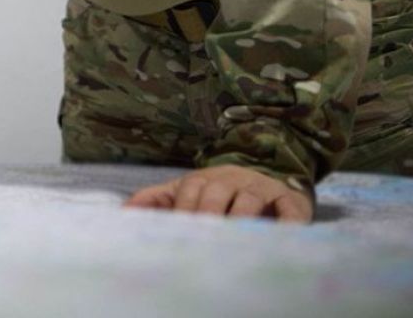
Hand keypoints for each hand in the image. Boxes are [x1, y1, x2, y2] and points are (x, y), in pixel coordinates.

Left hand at [124, 165, 312, 222]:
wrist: (266, 175)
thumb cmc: (218, 192)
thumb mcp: (184, 191)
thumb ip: (154, 200)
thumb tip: (122, 212)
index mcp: (202, 180)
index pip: (189, 190)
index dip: (183, 209)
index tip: (177, 230)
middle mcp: (231, 180)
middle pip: (216, 193)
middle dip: (207, 213)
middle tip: (203, 237)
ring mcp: (260, 189)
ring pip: (248, 199)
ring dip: (240, 218)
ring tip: (234, 238)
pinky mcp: (290, 199)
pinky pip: (290, 209)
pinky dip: (288, 222)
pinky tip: (282, 234)